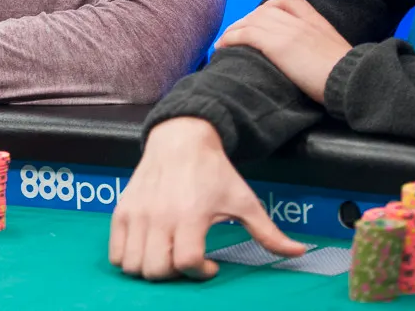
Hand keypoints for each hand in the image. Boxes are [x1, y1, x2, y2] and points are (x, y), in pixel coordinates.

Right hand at [109, 117, 306, 280]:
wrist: (180, 139)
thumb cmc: (214, 171)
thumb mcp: (244, 200)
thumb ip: (268, 232)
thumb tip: (299, 252)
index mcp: (190, 215)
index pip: (186, 262)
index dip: (200, 272)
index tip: (211, 265)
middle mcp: (160, 216)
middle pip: (156, 269)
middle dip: (174, 275)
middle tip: (186, 262)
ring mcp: (137, 214)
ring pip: (133, 265)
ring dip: (151, 269)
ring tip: (167, 256)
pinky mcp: (122, 211)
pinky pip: (116, 253)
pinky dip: (129, 259)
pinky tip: (149, 248)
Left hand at [214, 0, 350, 103]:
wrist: (354, 82)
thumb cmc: (350, 78)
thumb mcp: (339, 55)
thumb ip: (323, 50)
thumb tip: (316, 63)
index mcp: (317, 22)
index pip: (290, 1)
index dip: (271, 8)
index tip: (260, 19)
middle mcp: (301, 22)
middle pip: (264, 11)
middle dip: (246, 20)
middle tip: (235, 33)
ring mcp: (289, 31)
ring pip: (252, 21)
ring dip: (234, 30)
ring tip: (223, 42)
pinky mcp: (278, 45)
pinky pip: (246, 34)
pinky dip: (231, 38)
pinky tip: (222, 46)